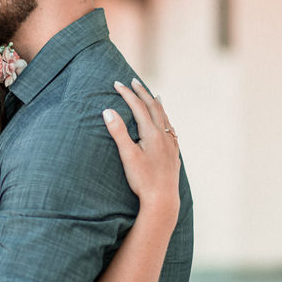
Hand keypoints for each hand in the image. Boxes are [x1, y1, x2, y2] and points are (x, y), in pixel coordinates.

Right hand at [103, 80, 180, 215]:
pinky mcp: (174, 155)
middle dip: (143, 93)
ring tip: (154, 95)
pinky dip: (166, 120)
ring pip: (165, 118)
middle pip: (154, 108)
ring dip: (157, 104)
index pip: (138, 107)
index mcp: (152, 133)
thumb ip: (118, 132)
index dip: (127, 94)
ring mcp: (171, 145)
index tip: (117, 83)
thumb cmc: (143, 180)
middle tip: (134, 81)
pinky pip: (172, 130)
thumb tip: (107, 111)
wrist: (163, 200)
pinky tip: (167, 124)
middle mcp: (164, 135)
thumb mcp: (127, 155)